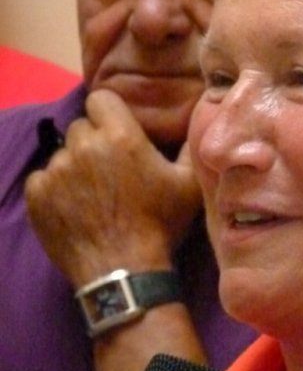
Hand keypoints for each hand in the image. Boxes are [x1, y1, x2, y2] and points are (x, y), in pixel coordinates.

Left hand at [25, 89, 204, 285]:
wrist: (125, 271)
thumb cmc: (161, 226)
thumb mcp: (189, 185)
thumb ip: (190, 147)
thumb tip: (197, 118)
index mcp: (120, 135)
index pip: (101, 99)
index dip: (110, 114)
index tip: (118, 134)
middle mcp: (83, 145)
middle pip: (81, 128)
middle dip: (94, 143)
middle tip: (111, 172)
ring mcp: (56, 170)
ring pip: (62, 154)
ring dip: (75, 168)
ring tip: (94, 196)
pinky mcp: (37, 194)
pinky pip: (43, 179)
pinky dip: (55, 190)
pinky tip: (75, 209)